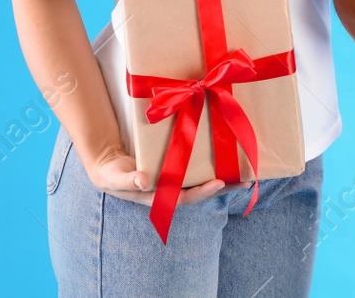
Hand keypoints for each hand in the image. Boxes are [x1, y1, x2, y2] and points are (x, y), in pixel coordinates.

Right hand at [83, 147, 240, 205]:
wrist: (108, 167)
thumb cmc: (111, 175)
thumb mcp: (114, 177)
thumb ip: (127, 181)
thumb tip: (143, 181)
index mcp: (158, 195)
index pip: (185, 196)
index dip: (202, 191)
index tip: (219, 183)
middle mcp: (170, 190)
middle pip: (201, 191)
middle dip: (223, 186)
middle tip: (246, 180)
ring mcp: (173, 180)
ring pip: (201, 181)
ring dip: (222, 178)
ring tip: (245, 172)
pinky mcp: (174, 168)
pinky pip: (195, 169)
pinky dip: (210, 165)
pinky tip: (225, 158)